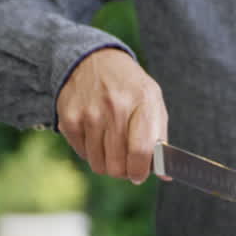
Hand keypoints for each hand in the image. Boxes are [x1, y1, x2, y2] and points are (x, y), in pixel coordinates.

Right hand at [57, 48, 166, 183]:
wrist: (93, 60)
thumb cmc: (129, 87)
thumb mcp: (152, 102)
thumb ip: (160, 138)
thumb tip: (165, 175)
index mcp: (143, 102)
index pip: (140, 151)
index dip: (139, 171)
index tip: (138, 175)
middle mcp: (115, 106)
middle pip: (117, 164)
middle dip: (123, 171)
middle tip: (125, 164)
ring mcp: (90, 113)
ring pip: (98, 164)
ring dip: (106, 163)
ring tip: (111, 147)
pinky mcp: (70, 118)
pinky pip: (82, 154)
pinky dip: (90, 152)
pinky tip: (96, 135)